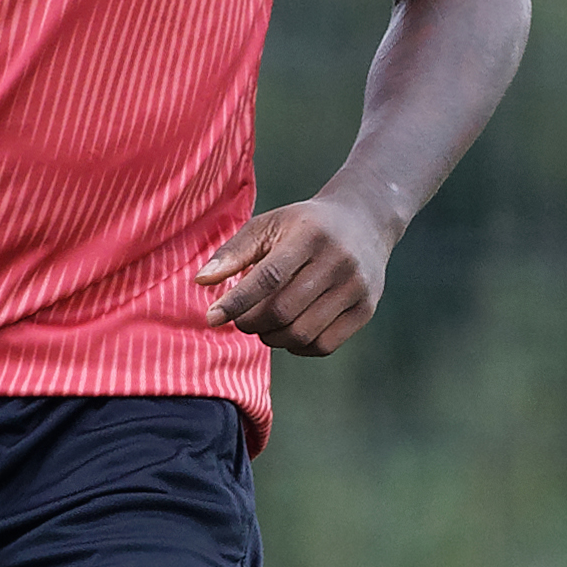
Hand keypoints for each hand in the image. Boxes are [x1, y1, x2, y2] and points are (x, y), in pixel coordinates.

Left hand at [194, 196, 393, 355]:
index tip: (212, 317)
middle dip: (252, 323)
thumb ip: (233, 252)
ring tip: (264, 325)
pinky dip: (298, 347)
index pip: (268, 277)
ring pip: (302, 333)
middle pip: (283, 311)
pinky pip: (324, 345)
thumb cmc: (304, 224)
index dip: (237, 302)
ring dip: (272, 338)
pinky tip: (289, 332)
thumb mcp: (268, 225)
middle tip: (242, 320)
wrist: (364, 220)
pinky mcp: (366, 309)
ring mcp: (356, 287)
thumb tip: (200, 281)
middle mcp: (338, 261)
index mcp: (310, 235)